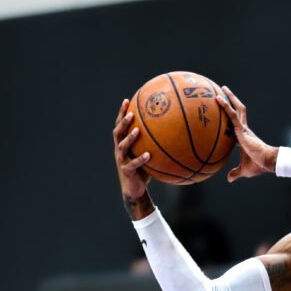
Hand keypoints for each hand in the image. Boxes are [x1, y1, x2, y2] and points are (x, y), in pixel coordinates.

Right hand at [112, 98, 153, 219]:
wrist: (134, 190)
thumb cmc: (143, 170)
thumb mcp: (148, 155)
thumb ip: (154, 144)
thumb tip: (172, 132)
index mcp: (122, 144)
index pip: (120, 125)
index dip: (121, 113)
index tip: (127, 100)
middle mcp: (119, 150)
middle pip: (117, 132)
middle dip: (123, 122)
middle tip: (131, 113)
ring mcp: (121, 160)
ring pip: (122, 146)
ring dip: (129, 138)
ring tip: (137, 130)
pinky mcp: (126, 171)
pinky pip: (134, 164)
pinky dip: (140, 159)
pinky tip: (148, 155)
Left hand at [216, 86, 277, 181]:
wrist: (267, 162)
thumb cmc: (258, 166)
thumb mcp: (243, 170)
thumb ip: (235, 173)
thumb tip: (229, 179)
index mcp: (244, 137)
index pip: (236, 123)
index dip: (231, 116)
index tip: (225, 110)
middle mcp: (244, 130)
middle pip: (238, 110)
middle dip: (232, 100)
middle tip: (224, 91)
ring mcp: (243, 128)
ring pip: (236, 108)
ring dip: (229, 97)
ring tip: (222, 88)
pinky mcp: (242, 129)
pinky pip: (231, 115)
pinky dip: (225, 106)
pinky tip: (218, 99)